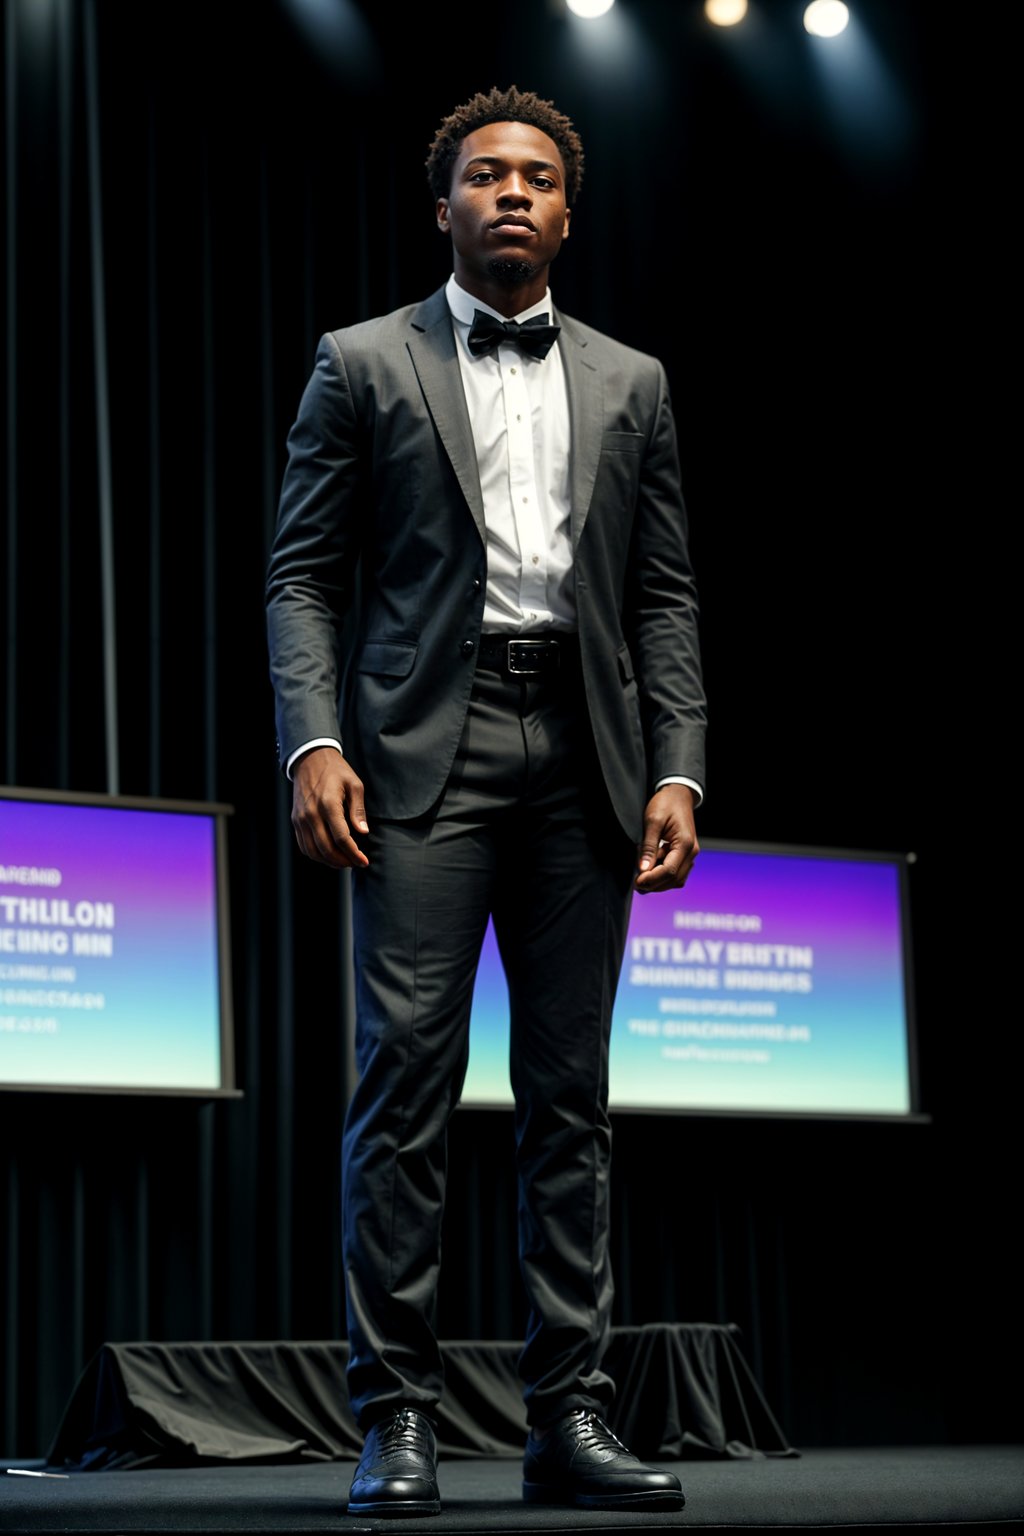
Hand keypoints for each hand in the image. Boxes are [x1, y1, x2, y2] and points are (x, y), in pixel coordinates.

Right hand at [290, 747, 369, 868]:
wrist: (310, 759)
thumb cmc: (336, 771)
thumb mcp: (354, 784)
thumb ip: (358, 809)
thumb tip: (363, 832)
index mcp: (328, 804)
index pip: (341, 837)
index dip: (353, 853)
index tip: (363, 861)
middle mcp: (311, 814)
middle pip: (326, 848)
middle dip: (343, 861)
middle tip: (355, 863)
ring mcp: (300, 818)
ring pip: (313, 851)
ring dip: (329, 862)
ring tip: (344, 862)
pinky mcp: (295, 821)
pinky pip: (303, 845)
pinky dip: (316, 855)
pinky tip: (329, 855)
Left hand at [634, 783, 698, 892]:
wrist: (678, 794)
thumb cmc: (665, 804)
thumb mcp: (653, 821)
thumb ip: (648, 847)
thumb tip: (643, 870)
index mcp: (685, 843)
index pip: (669, 871)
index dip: (652, 879)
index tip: (636, 881)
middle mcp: (691, 852)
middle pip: (674, 879)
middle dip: (655, 884)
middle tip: (636, 883)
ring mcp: (690, 854)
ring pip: (677, 879)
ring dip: (659, 882)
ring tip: (641, 876)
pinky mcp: (685, 855)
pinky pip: (677, 873)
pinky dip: (663, 876)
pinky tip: (651, 868)